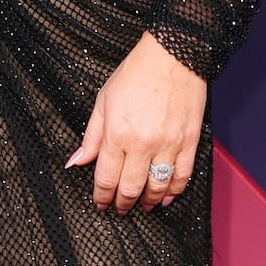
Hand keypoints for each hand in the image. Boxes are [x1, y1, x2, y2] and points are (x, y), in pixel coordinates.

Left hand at [65, 31, 206, 212]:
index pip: (106, 178)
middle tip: (120, 209)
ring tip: (143, 206)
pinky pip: (182, 176)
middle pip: (130, 188)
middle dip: (123, 203)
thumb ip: (91, 136)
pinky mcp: (189, 142)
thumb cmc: (137, 73)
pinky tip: (166, 197)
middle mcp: (143, 144)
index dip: (102, 197)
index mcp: (118, 135)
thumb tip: (76, 162)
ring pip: (157, 187)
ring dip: (148, 202)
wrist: (172, 56)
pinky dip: (174, 191)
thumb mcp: (103, 101)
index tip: (100, 204)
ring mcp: (168, 145)